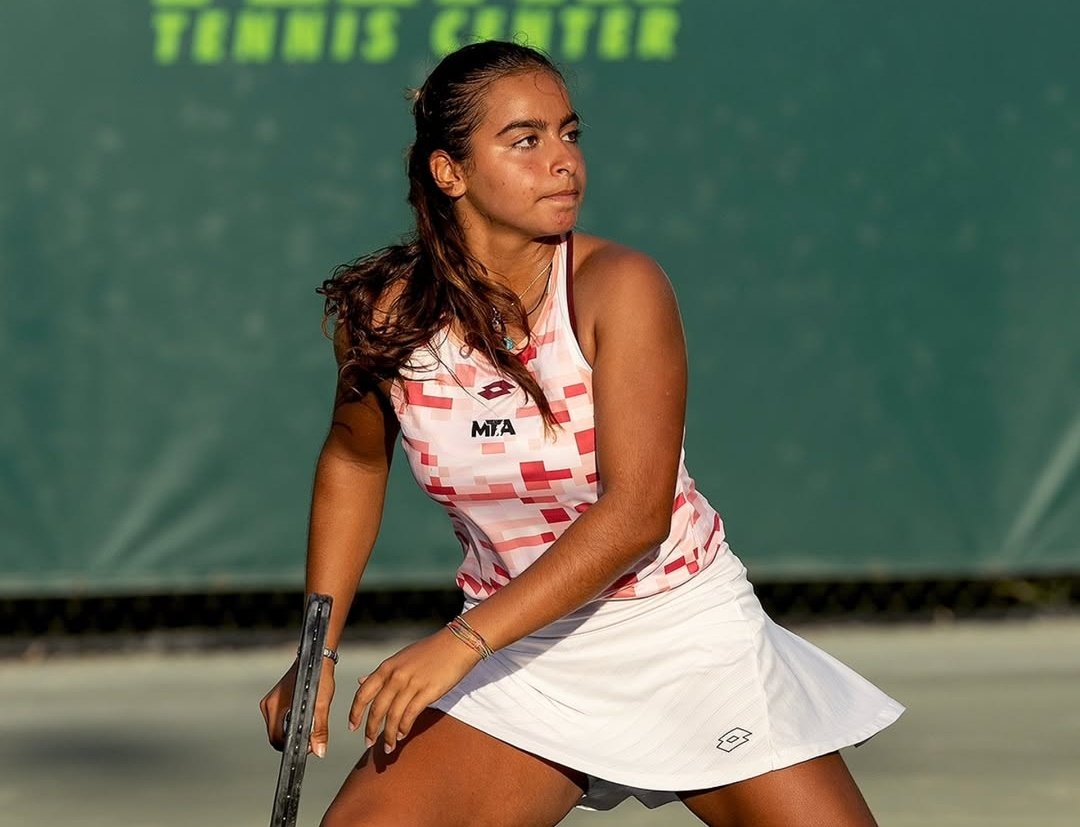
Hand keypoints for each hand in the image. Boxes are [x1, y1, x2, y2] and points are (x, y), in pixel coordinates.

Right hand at [259, 657, 336, 757]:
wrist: (317, 658)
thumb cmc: (319, 679)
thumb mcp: (322, 705)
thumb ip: (319, 730)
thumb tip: (319, 752)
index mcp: (275, 708)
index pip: (277, 740)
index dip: (293, 746)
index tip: (308, 744)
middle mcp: (268, 706)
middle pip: (276, 737)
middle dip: (293, 740)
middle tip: (311, 736)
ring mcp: (269, 703)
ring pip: (278, 729)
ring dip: (292, 731)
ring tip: (309, 722)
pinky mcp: (273, 700)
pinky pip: (279, 720)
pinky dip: (290, 723)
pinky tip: (304, 716)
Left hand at [349, 627, 480, 754]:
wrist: (457, 643)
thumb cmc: (430, 651)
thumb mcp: (401, 658)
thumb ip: (382, 673)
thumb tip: (360, 681)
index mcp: (387, 667)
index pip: (363, 693)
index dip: (355, 713)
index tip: (352, 727)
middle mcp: (396, 676)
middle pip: (376, 709)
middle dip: (370, 729)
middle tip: (368, 743)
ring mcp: (412, 684)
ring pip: (392, 716)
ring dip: (388, 735)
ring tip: (388, 747)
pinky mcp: (428, 692)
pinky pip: (410, 715)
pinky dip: (404, 728)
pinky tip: (402, 735)